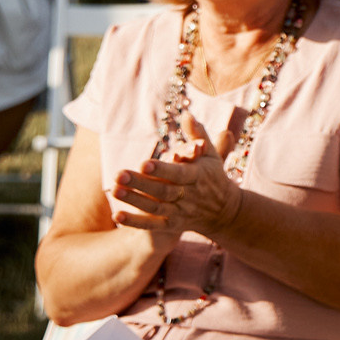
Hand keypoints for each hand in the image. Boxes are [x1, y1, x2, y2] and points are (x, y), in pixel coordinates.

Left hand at [109, 113, 241, 237]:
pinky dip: (136, 222)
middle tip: (119, 175)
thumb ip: (198, 134)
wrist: (224, 212)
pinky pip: (153, 225)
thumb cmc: (213, 176)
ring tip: (114, 191)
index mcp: (198, 177)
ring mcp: (180, 212)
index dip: (162, 170)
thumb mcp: (210, 154)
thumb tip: (187, 114)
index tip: (143, 163)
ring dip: (134, 201)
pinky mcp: (172, 224)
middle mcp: (188, 196)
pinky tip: (117, 216)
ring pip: (156, 207)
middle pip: (163, 191)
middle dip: (141, 184)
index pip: (179, 174)